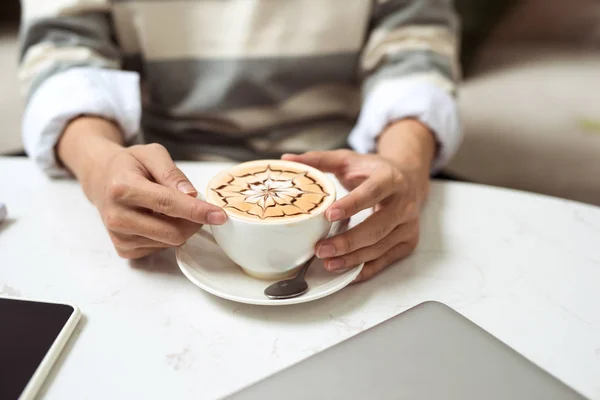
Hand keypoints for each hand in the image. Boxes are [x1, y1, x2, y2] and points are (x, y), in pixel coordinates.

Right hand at [57, 117, 226, 258]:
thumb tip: (191, 195)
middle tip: (199, 207)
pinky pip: (161, 248)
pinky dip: (168, 234)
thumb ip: (172, 173)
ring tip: (168, 208)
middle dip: (195, 222)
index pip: (168, 204)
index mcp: (123, 188)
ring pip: (170, 242)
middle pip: (173, 232)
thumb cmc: (129, 165)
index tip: (220, 215)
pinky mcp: (123, 250)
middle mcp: (117, 216)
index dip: (197, 211)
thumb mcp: (152, 154)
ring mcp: (119, 236)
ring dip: (181, 226)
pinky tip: (157, 219)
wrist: (101, 180)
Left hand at [283, 121, 434, 281]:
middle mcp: (404, 203)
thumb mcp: (348, 160)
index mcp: (390, 179)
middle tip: (321, 248)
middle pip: (377, 227)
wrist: (409, 179)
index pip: (372, 192)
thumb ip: (318, 160)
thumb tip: (286, 159)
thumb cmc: (373, 171)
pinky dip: (365, 269)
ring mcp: (408, 225)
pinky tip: (347, 272)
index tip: (328, 215)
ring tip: (328, 261)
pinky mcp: (408, 242)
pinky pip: (385, 260)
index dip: (352, 205)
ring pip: (380, 247)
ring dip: (353, 258)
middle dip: (348, 241)